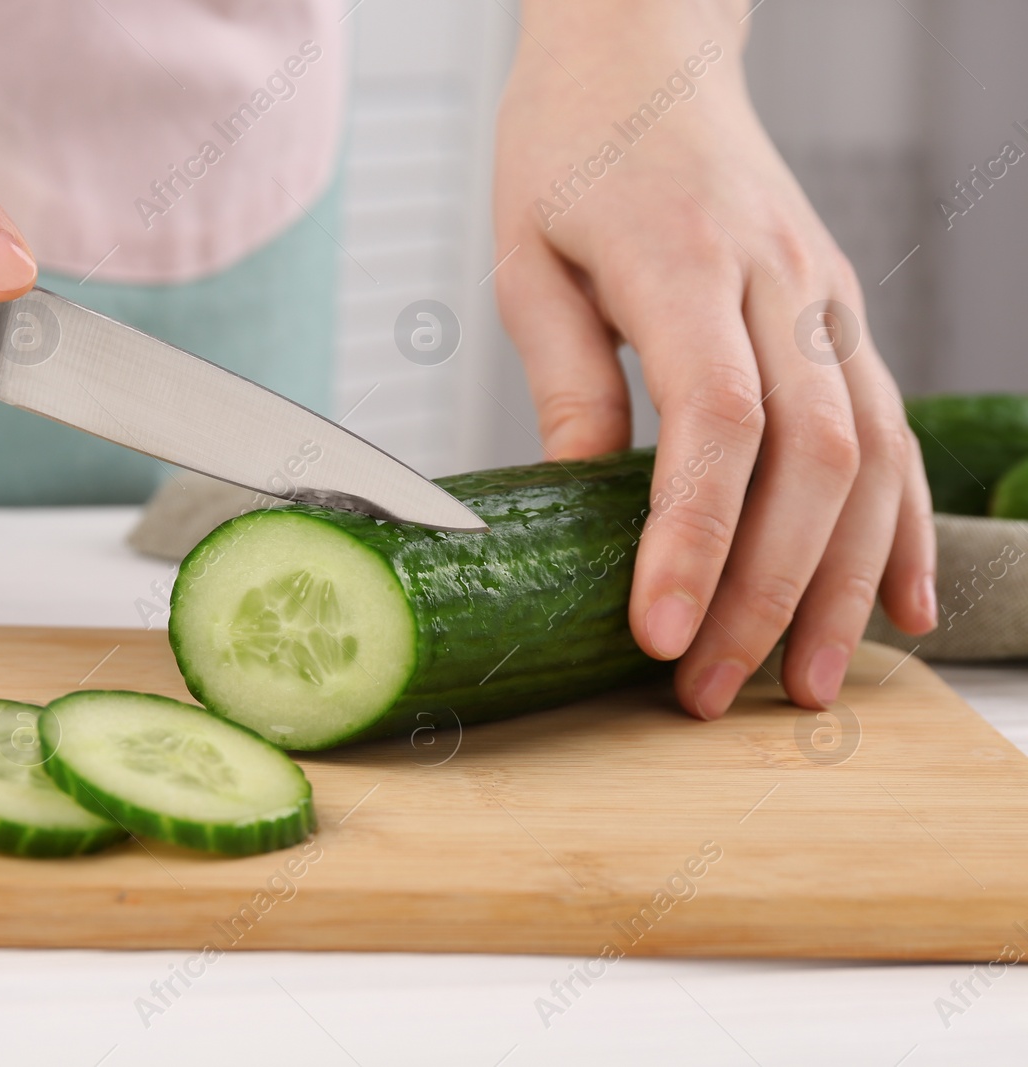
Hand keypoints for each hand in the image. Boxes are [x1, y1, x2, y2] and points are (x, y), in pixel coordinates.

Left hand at [493, 0, 935, 716]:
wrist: (645, 53)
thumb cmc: (570, 150)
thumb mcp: (529, 258)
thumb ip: (566, 376)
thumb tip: (586, 496)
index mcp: (686, 264)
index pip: (718, 421)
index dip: (696, 537)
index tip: (662, 634)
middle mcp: (780, 284)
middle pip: (810, 458)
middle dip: (767, 590)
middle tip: (710, 691)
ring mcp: (827, 299)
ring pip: (873, 455)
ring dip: (844, 584)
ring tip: (803, 685)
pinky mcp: (842, 314)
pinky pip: (894, 429)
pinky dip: (905, 525)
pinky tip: (898, 604)